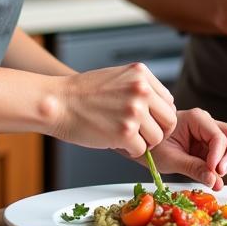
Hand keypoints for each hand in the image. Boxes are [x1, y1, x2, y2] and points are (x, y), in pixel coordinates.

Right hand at [57, 62, 175, 157]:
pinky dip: (129, 150)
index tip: (147, 122)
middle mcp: (141, 90)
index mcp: (141, 74)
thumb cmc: (82, 93)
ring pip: (157, 138)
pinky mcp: (125, 132)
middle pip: (169, 121)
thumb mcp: (117, 77)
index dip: (159, 116)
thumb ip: (140, 88)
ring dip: (142, 142)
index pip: (168, 102)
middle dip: (156, 132)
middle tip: (140, 135)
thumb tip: (161, 108)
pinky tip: (115, 141)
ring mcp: (134, 111)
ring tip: (123, 136)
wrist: (57, 102)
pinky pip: (141, 151)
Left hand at [150, 108, 226, 189]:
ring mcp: (212, 134)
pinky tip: (212, 175)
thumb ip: (193, 168)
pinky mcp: (212, 147)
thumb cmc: (154, 148)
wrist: (147, 146)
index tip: (214, 172)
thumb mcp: (170, 159)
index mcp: (196, 119)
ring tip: (214, 175)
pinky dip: (225, 166)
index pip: (218, 136)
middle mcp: (208, 123)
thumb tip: (214, 181)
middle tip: (221, 173)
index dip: (219, 156)